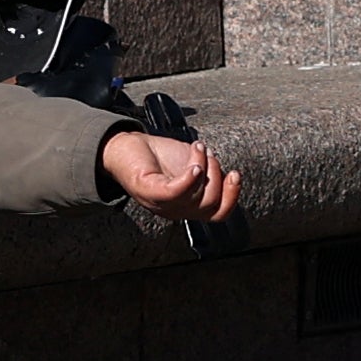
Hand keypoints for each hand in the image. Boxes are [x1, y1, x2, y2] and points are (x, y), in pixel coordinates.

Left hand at [100, 130, 241, 224]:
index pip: (218, 214)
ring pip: (196, 198)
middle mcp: (176, 210)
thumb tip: (229, 174)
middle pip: (211, 204)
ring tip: (197, 147)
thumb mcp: (190, 164)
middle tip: (208, 153)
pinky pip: (175, 193)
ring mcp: (161, 203)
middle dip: (217, 174)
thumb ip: (208, 173)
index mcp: (188, 206)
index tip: (235, 174)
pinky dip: (189, 178)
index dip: (232, 197)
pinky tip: (194, 160)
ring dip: (204, 166)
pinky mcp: (149, 191)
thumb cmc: (158, 157)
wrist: (125, 146)